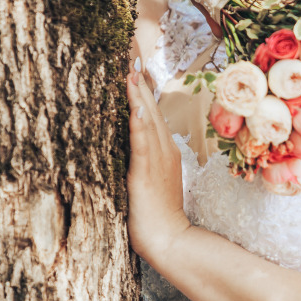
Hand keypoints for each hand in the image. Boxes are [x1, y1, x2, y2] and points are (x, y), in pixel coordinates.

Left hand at [126, 67, 190, 269]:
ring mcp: (157, 161)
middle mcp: (164, 152)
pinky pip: (142, 143)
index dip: (145, 93)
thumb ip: (146, 165)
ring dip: (139, 96)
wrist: (169, 240)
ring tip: (131, 72)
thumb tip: (136, 152)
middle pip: (152, 112)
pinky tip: (136, 106)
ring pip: (148, 121)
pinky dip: (140, 123)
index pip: (154, 117)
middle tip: (131, 60)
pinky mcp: (146, 173)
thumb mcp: (152, 184)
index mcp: (165, 153)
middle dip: (141, 85)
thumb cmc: (158, 217)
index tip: (135, 71)